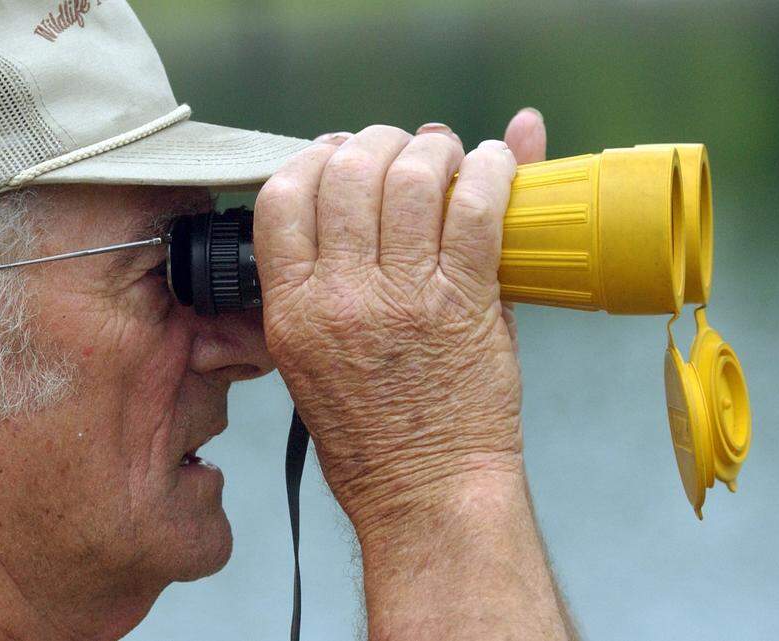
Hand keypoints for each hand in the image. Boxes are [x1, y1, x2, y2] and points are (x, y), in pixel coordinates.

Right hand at [255, 110, 546, 532]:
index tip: (338, 153)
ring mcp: (403, 299)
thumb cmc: (367, 434)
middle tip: (400, 150)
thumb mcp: (307, 358)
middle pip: (347, 173)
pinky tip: (497, 164)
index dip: (313, 158)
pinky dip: (493, 171)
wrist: (423, 492)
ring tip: (448, 155)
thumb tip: (325, 207)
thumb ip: (316, 279)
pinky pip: (477, 210)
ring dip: (435, 149)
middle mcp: (340, 298)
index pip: (281, 198)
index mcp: (292, 310)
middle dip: (378, 142)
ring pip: (412, 179)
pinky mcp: (465, 304)